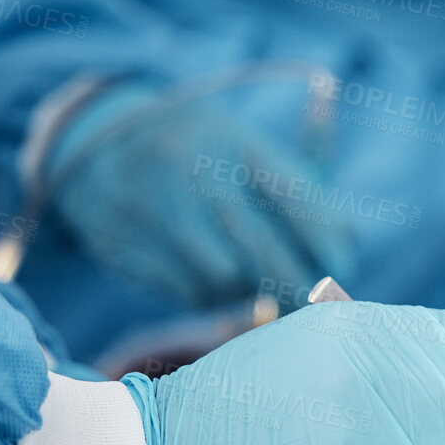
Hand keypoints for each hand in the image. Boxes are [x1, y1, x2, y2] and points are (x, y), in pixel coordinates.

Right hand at [44, 87, 352, 308]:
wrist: (94, 145)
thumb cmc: (203, 153)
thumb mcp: (249, 144)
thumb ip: (307, 181)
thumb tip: (349, 241)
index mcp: (237, 142)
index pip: (299, 200)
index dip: (328, 244)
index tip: (341, 270)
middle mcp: (194, 171)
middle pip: (264, 250)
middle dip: (297, 285)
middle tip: (314, 302)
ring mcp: (154, 207)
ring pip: (227, 279)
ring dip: (251, 291)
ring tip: (254, 279)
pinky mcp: (124, 244)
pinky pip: (189, 292)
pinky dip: (213, 297)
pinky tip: (214, 280)